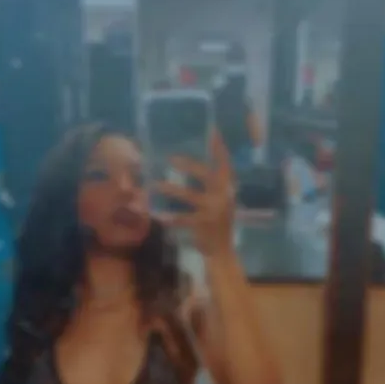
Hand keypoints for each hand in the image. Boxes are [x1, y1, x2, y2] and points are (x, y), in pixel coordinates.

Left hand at [153, 131, 234, 255]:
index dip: (220, 148)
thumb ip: (216, 188)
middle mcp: (223, 197)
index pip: (225, 164)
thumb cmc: (220, 226)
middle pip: (205, 175)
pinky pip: (182, 218)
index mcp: (228, 190)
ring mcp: (213, 210)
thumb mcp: (222, 204)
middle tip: (170, 158)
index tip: (213, 130)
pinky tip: (158, 217)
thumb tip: (200, 170)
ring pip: (188, 195)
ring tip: (155, 185)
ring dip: (171, 189)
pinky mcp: (202, 224)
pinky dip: (170, 218)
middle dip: (188, 165)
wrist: (222, 253)